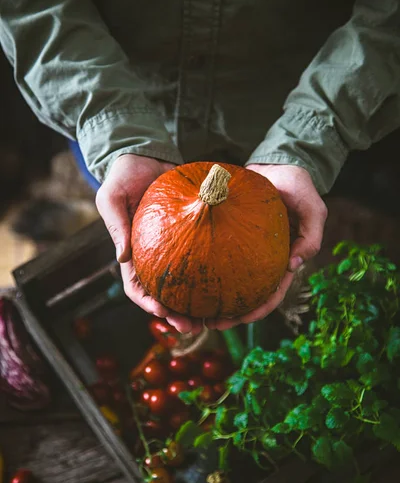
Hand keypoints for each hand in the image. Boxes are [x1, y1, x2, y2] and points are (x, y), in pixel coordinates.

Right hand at [96, 154, 201, 332]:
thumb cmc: (124, 176)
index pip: (136, 286)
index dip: (147, 303)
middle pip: (163, 294)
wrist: (145, 155)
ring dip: (195, 303)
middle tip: (192, 327)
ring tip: (212, 318)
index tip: (161, 312)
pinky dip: (210, 275)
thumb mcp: (112, 198)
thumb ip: (116, 226)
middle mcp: (153, 254)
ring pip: (185, 283)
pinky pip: (201, 258)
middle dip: (175, 314)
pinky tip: (226, 285)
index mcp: (132, 251)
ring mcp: (173, 246)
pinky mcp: (191, 234)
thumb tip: (122, 259)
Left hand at [206, 164, 327, 330]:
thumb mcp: (313, 207)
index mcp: (283, 260)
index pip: (271, 294)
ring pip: (229, 282)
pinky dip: (205, 271)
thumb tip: (295, 266)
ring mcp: (246, 251)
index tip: (239, 320)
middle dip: (230, 315)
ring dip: (214, 299)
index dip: (257, 311)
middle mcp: (263, 260)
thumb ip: (312, 235)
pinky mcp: (230, 237)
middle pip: (246, 296)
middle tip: (208, 324)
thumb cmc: (297, 186)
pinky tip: (188, 278)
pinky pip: (216, 257)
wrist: (277, 164)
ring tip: (193, 311)